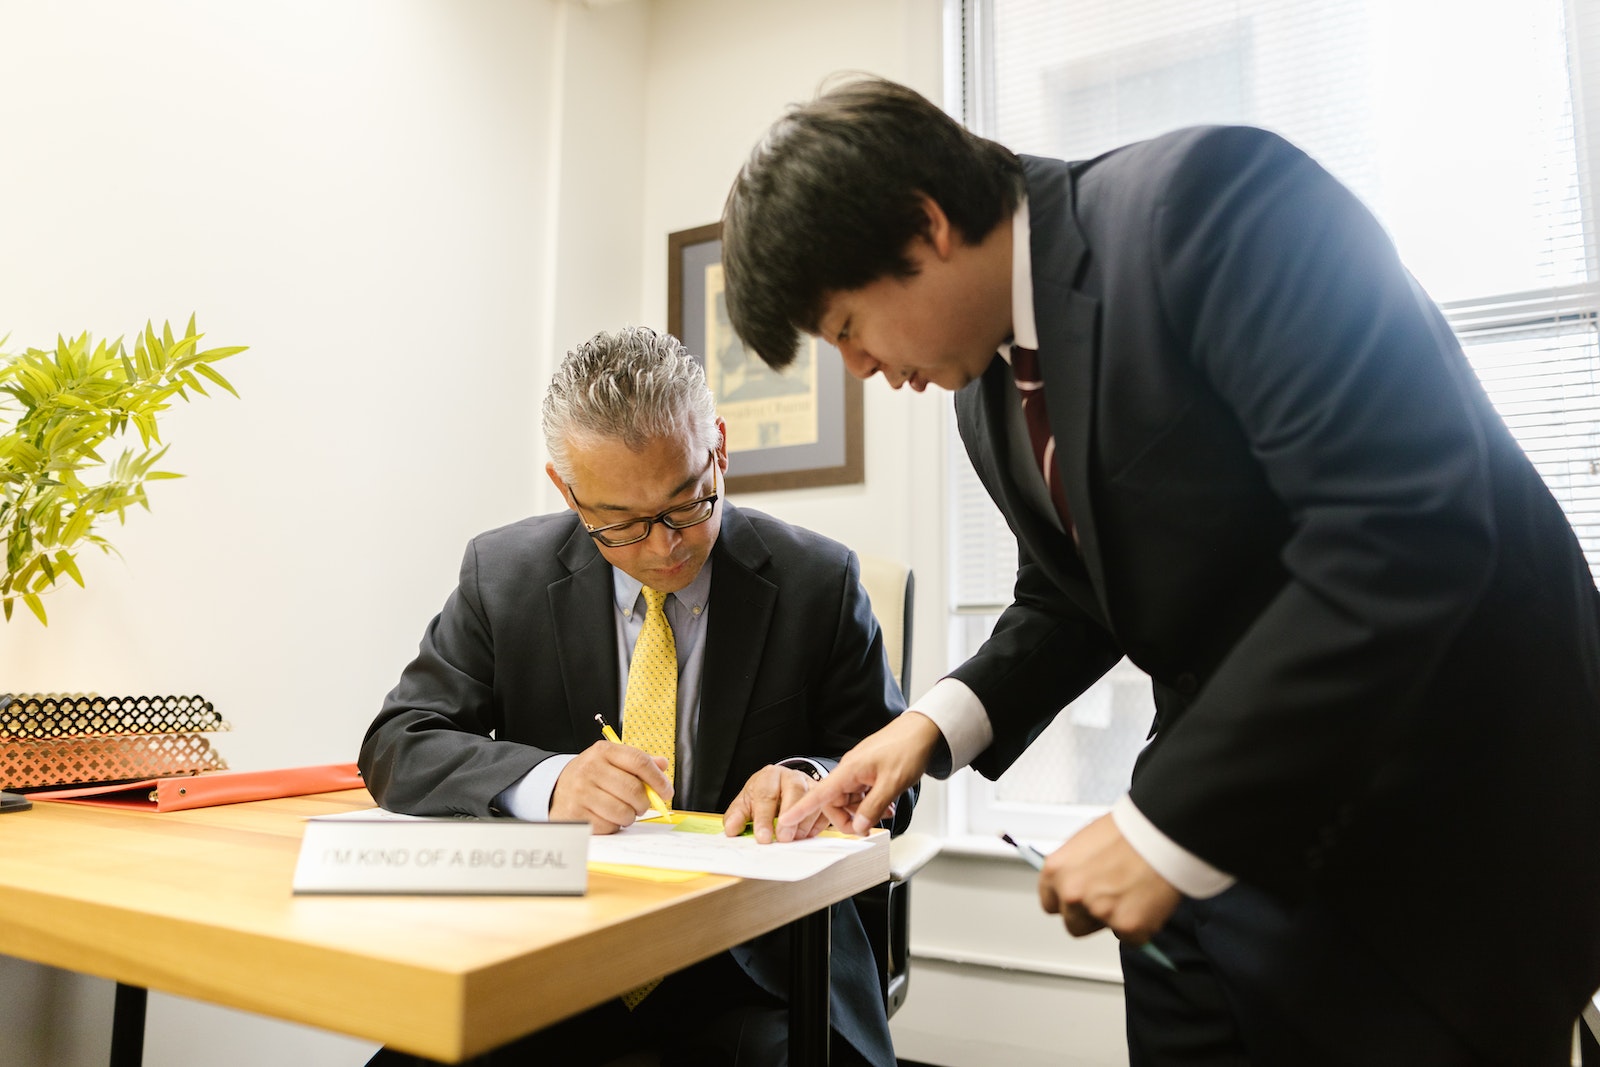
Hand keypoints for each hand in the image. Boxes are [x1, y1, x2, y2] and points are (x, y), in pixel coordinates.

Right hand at [549, 741, 673, 833]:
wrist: (558, 788)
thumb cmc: (592, 776)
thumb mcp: (612, 761)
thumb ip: (638, 763)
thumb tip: (662, 765)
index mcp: (604, 751)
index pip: (639, 761)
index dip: (658, 779)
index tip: (666, 792)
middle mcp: (590, 768)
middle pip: (634, 790)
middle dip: (644, 803)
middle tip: (642, 806)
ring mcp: (581, 791)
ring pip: (623, 812)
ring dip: (629, 816)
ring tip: (622, 810)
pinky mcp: (575, 813)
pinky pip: (608, 826)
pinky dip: (613, 825)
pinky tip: (606, 816)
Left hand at [722, 765, 825, 842]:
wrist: (780, 786)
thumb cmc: (762, 795)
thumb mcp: (746, 803)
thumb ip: (737, 816)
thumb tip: (732, 829)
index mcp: (769, 776)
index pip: (766, 795)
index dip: (764, 818)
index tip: (763, 838)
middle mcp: (791, 777)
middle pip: (794, 792)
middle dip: (789, 819)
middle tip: (783, 839)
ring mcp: (809, 785)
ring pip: (812, 800)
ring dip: (804, 823)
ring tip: (794, 839)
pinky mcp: (822, 797)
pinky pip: (824, 810)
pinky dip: (817, 825)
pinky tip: (806, 835)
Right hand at [773, 711, 939, 840]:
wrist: (922, 731)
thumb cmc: (907, 749)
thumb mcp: (891, 784)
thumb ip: (872, 807)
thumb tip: (858, 827)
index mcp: (849, 770)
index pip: (818, 793)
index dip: (800, 808)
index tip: (784, 820)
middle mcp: (849, 770)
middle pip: (835, 802)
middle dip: (848, 818)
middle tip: (866, 829)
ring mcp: (858, 772)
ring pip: (850, 800)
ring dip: (863, 811)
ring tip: (885, 814)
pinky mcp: (868, 773)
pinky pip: (861, 794)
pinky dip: (871, 804)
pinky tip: (886, 807)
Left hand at [1037, 813, 1180, 944]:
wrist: (1162, 830)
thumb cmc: (1129, 830)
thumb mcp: (1087, 842)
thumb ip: (1077, 869)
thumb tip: (1080, 883)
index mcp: (1056, 870)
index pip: (1050, 904)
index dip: (1068, 904)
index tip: (1080, 902)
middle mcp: (1072, 894)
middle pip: (1073, 924)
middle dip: (1091, 917)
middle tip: (1113, 897)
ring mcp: (1098, 912)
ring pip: (1104, 930)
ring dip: (1116, 920)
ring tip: (1134, 893)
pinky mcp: (1128, 926)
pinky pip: (1133, 937)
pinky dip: (1143, 925)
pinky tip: (1149, 899)